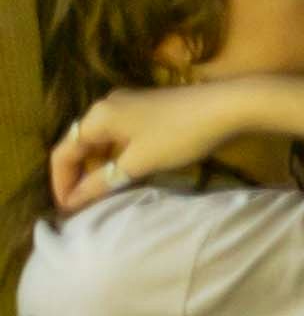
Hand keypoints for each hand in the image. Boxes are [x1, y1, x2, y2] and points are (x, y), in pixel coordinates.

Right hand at [45, 84, 233, 212]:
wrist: (231, 105)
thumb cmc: (181, 134)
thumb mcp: (139, 162)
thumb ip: (101, 182)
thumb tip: (72, 202)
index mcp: (98, 116)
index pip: (63, 153)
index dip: (61, 183)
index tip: (68, 210)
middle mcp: (107, 106)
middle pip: (80, 145)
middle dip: (79, 176)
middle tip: (83, 206)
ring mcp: (129, 105)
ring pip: (101, 142)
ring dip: (98, 168)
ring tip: (102, 195)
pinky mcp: (148, 109)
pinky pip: (120, 137)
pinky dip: (116, 157)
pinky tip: (124, 175)